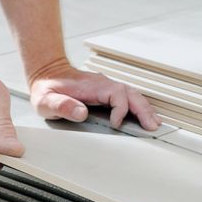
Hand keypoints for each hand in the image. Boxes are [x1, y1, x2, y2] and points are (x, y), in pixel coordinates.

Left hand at [28, 57, 160, 130]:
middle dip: (143, 110)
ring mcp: (106, 87)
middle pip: (130, 93)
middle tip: (151, 126)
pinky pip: (128, 97)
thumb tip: (81, 112)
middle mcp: (102, 84)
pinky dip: (139, 107)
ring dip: (145, 108)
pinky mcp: (107, 92)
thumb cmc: (47, 88)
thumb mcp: (46, 100)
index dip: (120, 109)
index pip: (116, 94)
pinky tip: (145, 116)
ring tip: (154, 123)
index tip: (116, 124)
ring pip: (132, 95)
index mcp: (91, 86)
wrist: (47, 74)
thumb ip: (62, 105)